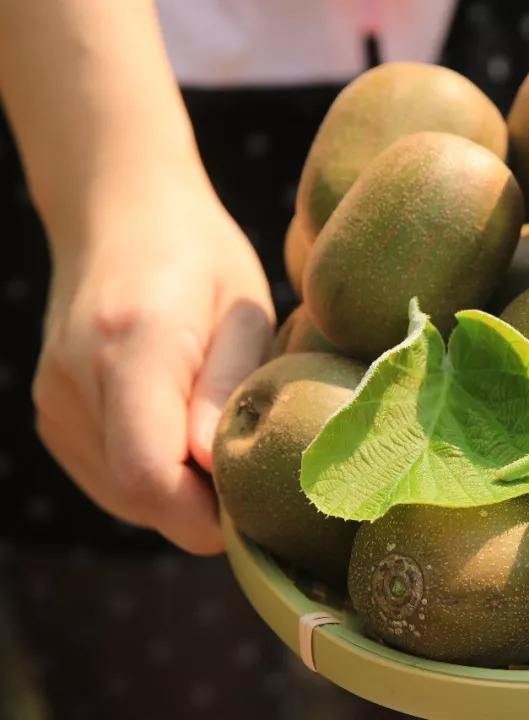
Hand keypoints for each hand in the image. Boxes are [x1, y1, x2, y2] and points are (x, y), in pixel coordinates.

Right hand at [32, 177, 273, 552]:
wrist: (120, 217)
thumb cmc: (202, 261)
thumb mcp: (243, 311)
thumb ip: (229, 387)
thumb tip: (216, 468)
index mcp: (131, 345)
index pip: (150, 473)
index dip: (206, 512)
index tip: (257, 504)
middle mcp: (74, 380)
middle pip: (138, 494)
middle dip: (202, 508)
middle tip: (252, 472)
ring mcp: (52, 400)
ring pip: (122, 496)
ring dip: (179, 493)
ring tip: (216, 438)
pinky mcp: (49, 415)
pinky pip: (107, 479)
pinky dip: (152, 478)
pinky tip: (181, 433)